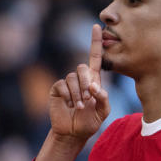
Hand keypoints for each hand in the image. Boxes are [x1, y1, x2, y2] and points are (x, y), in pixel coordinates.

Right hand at [48, 24, 109, 142]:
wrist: (72, 133)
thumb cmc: (89, 123)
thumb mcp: (102, 112)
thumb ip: (104, 99)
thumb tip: (95, 87)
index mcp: (93, 81)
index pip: (95, 57)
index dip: (95, 42)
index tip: (97, 26)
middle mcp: (80, 79)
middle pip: (82, 67)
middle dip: (86, 82)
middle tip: (88, 98)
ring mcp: (67, 83)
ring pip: (73, 78)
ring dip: (77, 93)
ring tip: (78, 106)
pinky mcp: (57, 89)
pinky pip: (62, 85)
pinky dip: (68, 95)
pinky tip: (69, 105)